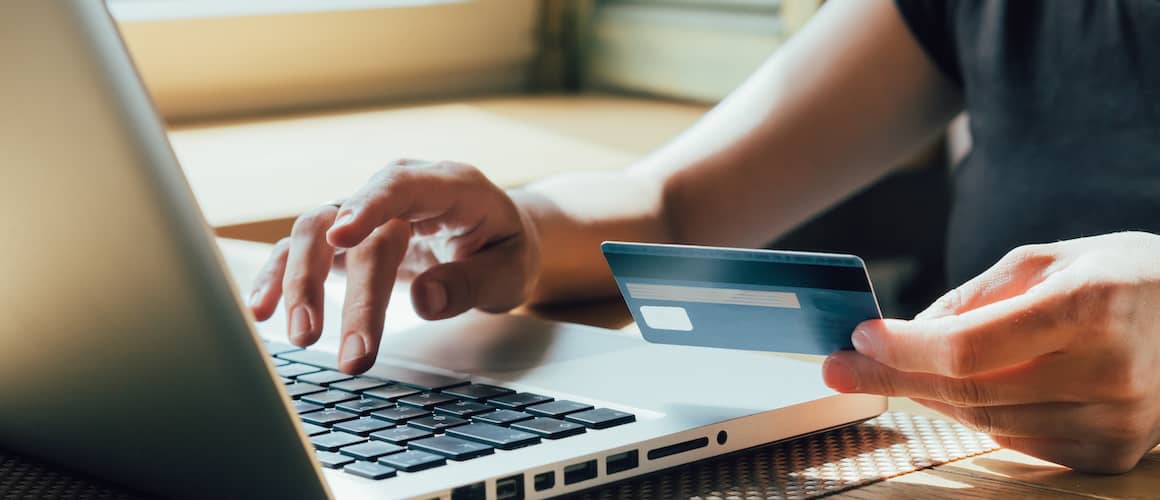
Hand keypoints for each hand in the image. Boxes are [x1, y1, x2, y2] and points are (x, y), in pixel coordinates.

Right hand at [247, 159, 540, 372]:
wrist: (498, 240)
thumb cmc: (505, 251)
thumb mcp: (511, 270)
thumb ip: (472, 283)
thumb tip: (424, 301)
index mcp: (449, 186)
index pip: (401, 185)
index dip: (369, 206)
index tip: (343, 237)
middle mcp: (398, 190)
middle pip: (354, 223)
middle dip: (348, 291)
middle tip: (353, 354)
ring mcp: (367, 210)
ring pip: (316, 231)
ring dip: (302, 283)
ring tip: (302, 337)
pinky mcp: (347, 236)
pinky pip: (304, 249)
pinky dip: (281, 276)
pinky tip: (262, 309)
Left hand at [822, 231, 1159, 472]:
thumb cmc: (1119, 278)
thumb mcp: (1045, 260)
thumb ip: (974, 298)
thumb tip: (908, 334)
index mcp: (1089, 308)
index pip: (970, 347)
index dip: (905, 348)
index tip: (860, 337)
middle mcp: (1108, 372)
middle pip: (969, 391)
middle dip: (893, 377)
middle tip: (840, 368)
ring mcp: (1115, 422)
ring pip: (986, 421)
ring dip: (930, 396)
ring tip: (896, 371)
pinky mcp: (1111, 453)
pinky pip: (1017, 440)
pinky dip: (979, 415)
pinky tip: (961, 390)